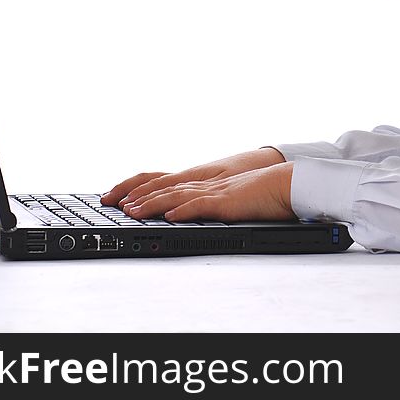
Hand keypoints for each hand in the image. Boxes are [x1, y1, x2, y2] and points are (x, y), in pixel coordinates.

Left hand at [100, 148, 293, 221]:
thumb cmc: (262, 193)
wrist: (285, 184)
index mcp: (205, 185)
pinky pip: (201, 205)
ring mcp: (215, 192)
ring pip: (177, 195)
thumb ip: (214, 203)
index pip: (167, 184)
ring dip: (153, 204)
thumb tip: (195, 213)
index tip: (123, 199)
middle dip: (138, 196)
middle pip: (165, 187)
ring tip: (133, 212)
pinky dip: (183, 209)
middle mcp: (205, 185)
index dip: (143, 190)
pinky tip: (170, 215)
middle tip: (115, 203)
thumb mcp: (231, 198)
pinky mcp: (226, 201)